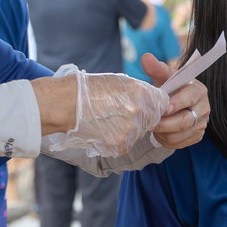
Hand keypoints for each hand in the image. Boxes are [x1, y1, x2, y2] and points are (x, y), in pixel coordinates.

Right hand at [48, 66, 165, 156]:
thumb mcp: (119, 82)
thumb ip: (140, 91)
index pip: (161, 101)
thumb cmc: (89, 89)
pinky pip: (126, 143)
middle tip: (120, 112)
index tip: (144, 104)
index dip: (153, 103)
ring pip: (138, 132)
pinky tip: (104, 128)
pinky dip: (118, 138)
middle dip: (141, 117)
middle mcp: (138, 112)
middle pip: (151, 119)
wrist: (66, 105)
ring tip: (109, 119)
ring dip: (129, 128)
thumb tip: (155, 98)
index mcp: (139, 93)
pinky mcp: (120, 145)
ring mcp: (129, 130)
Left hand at [141, 54, 209, 148]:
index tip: (162, 108)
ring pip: (181, 135)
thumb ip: (157, 68)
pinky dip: (166, 140)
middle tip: (150, 122)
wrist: (178, 102)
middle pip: (185, 121)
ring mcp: (202, 124)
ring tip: (153, 126)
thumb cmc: (171, 88)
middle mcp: (204, 108)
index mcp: (198, 90)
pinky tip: (160, 133)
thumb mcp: (165, 77)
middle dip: (165, 123)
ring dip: (163, 133)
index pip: (189, 98)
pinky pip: (179, 144)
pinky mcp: (197, 136)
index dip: (176, 104)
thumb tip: (146, 57)